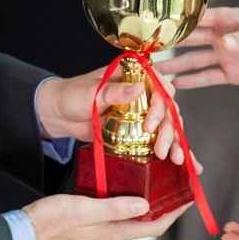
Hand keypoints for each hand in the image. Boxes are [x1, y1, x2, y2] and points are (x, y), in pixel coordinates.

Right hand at [23, 194, 190, 239]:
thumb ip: (116, 207)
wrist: (25, 232)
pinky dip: (130, 200)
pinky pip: (119, 212)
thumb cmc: (53, 221)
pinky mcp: (92, 224)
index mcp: (115, 234)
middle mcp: (113, 235)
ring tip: (159, 180)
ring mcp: (102, 231)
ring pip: (134, 216)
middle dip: (166, 204)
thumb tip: (147, 205)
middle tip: (177, 183)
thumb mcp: (86, 209)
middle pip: (149, 222)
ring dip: (149, 201)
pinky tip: (128, 184)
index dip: (175, 212)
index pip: (156, 226)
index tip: (190, 195)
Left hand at [35, 65, 187, 164]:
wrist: (59, 114)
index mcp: (134, 75)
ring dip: (175, 142)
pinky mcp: (138, 131)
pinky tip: (179, 163)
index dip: (161, 104)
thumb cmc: (72, 95)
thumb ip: (113, 91)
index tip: (151, 124)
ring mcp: (142, 112)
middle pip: (168, 108)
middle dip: (170, 130)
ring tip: (176, 160)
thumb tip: (137, 88)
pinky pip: (157, 139)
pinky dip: (170, 150)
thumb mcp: (90, 92)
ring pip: (167, 125)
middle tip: (163, 149)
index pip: (159, 85)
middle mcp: (143, 92)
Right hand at [156, 7, 238, 89]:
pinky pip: (208, 77)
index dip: (179, 20)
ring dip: (176, 64)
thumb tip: (224, 43)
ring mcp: (226, 55)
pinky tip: (176, 84)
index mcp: (231, 18)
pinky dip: (192, 80)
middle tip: (148, 48)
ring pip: (195, 59)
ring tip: (155, 71)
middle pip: (191, 39)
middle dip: (171, 43)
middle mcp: (223, 35)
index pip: (200, 17)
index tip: (158, 23)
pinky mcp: (232, 73)